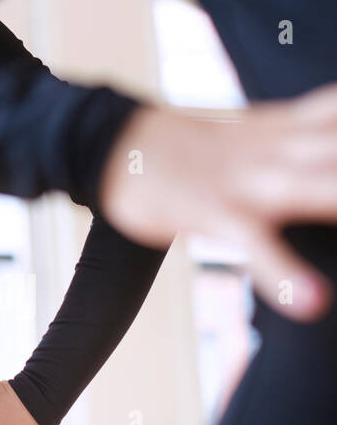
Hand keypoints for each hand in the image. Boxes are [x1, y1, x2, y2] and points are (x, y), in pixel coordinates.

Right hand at [98, 84, 336, 320]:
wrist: (110, 143)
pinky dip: (281, 273)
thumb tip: (334, 122)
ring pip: (320, 188)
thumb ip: (312, 125)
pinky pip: (251, 245)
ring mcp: (249, 180)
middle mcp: (283, 147)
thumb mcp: (260, 128)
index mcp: (296, 127)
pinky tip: (312, 302)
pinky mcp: (211, 212)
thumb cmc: (191, 148)